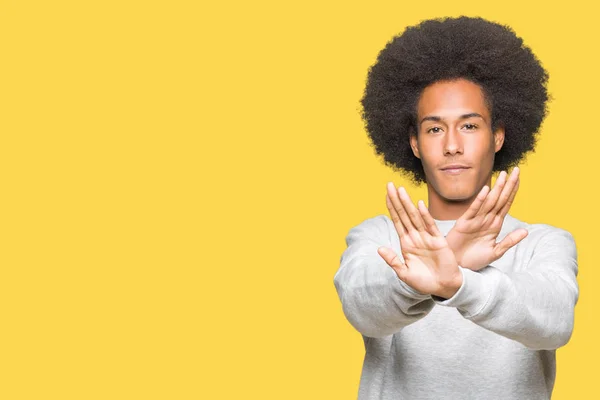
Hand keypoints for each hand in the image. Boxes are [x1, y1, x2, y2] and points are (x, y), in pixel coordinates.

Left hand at [377, 183, 461, 298]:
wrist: (444, 287)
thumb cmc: (424, 281)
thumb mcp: (404, 273)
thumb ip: (393, 260)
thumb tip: (379, 248)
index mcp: (406, 243)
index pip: (397, 221)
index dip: (391, 208)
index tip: (386, 194)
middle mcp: (415, 237)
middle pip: (404, 214)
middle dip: (397, 200)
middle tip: (390, 184)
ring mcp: (427, 237)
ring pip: (414, 217)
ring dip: (407, 204)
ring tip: (401, 190)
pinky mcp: (438, 241)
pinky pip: (430, 226)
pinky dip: (424, 216)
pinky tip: (419, 205)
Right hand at [445, 167, 528, 270]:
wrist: (457, 267)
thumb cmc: (474, 260)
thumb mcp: (495, 252)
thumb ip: (509, 241)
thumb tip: (526, 231)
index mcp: (495, 225)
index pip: (506, 204)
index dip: (513, 191)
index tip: (519, 178)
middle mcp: (486, 219)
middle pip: (500, 199)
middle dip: (508, 185)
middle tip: (516, 170)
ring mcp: (475, 220)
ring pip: (489, 202)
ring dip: (497, 188)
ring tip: (504, 175)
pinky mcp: (464, 224)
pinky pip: (474, 210)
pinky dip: (480, 200)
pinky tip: (486, 190)